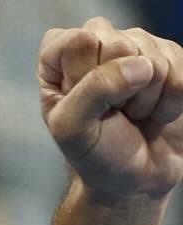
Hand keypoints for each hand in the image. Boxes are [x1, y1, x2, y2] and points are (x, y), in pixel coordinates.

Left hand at [40, 19, 182, 201]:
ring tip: (134, 116)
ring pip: (155, 56)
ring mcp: (136, 48)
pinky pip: (182, 66)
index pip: (78, 41)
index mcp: (58, 60)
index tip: (85, 106)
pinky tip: (156, 112)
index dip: (87, 75)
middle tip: (114, 114)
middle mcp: (97, 46)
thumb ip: (93, 91)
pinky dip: (173, 98)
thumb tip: (139, 65)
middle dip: (121, 89)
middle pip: (121, 43)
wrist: (137, 179)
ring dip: (148, 97)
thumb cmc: (96, 155)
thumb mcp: (74, 130)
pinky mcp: (170, 58)